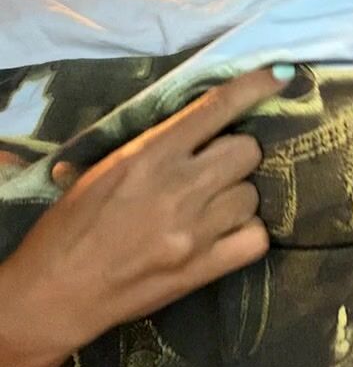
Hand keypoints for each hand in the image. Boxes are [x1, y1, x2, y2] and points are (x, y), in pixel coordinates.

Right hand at [1, 67, 287, 357]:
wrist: (57, 291)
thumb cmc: (71, 225)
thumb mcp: (105, 167)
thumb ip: (155, 146)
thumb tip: (200, 127)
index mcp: (150, 154)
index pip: (216, 109)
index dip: (255, 87)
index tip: (281, 75)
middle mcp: (179, 187)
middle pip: (247, 152)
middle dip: (236, 154)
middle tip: (215, 168)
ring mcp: (196, 230)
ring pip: (253, 195)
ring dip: (237, 195)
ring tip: (211, 206)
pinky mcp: (204, 269)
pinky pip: (256, 239)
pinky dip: (247, 233)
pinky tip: (226, 233)